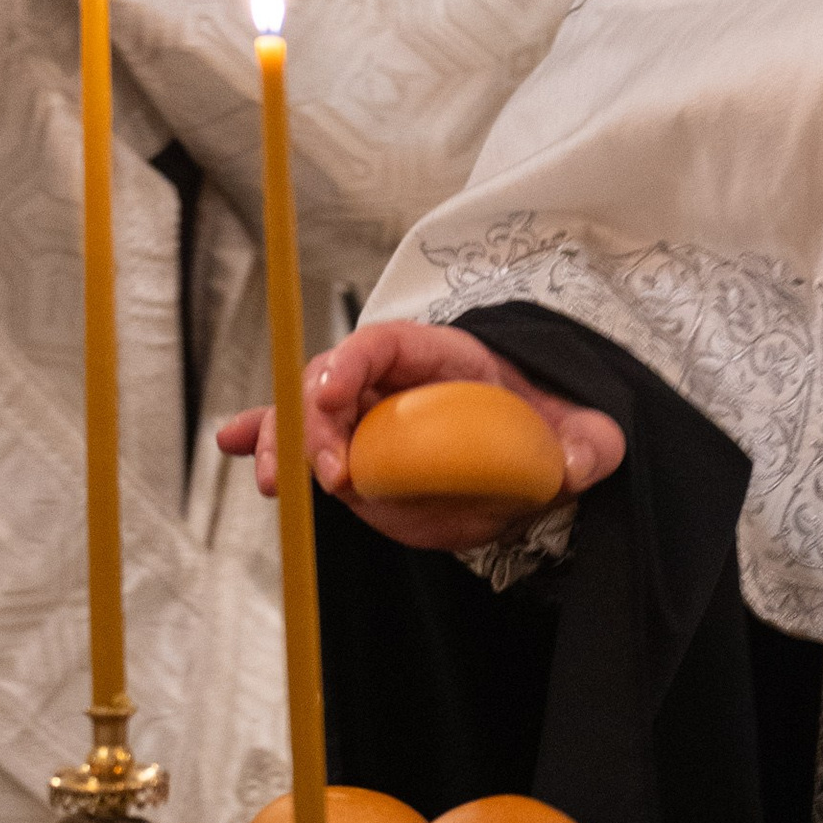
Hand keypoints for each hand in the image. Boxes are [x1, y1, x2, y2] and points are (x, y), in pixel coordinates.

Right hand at [216, 321, 624, 553]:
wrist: (538, 446)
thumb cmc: (551, 423)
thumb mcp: (585, 427)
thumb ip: (589, 442)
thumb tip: (577, 463)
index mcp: (445, 357)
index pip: (388, 344)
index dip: (353, 362)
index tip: (332, 393)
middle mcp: (396, 382)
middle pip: (334, 383)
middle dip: (315, 422)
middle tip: (329, 476)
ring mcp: (371, 418)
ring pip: (309, 417)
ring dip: (282, 441)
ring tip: (270, 478)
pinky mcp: (359, 453)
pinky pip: (305, 443)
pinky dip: (267, 443)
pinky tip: (232, 448)